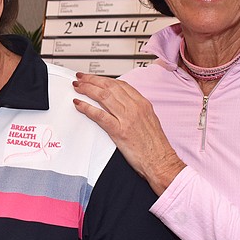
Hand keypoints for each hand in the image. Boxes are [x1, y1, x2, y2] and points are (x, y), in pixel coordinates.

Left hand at [72, 73, 184, 194]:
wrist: (161, 161)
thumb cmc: (155, 146)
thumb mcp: (149, 120)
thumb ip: (135, 110)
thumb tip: (121, 104)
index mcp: (142, 104)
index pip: (120, 84)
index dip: (105, 79)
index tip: (95, 78)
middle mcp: (135, 108)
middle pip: (109, 87)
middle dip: (93, 80)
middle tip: (81, 78)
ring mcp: (127, 118)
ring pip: (103, 96)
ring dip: (87, 89)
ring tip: (78, 87)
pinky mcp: (119, 131)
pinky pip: (100, 115)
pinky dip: (87, 108)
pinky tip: (79, 104)